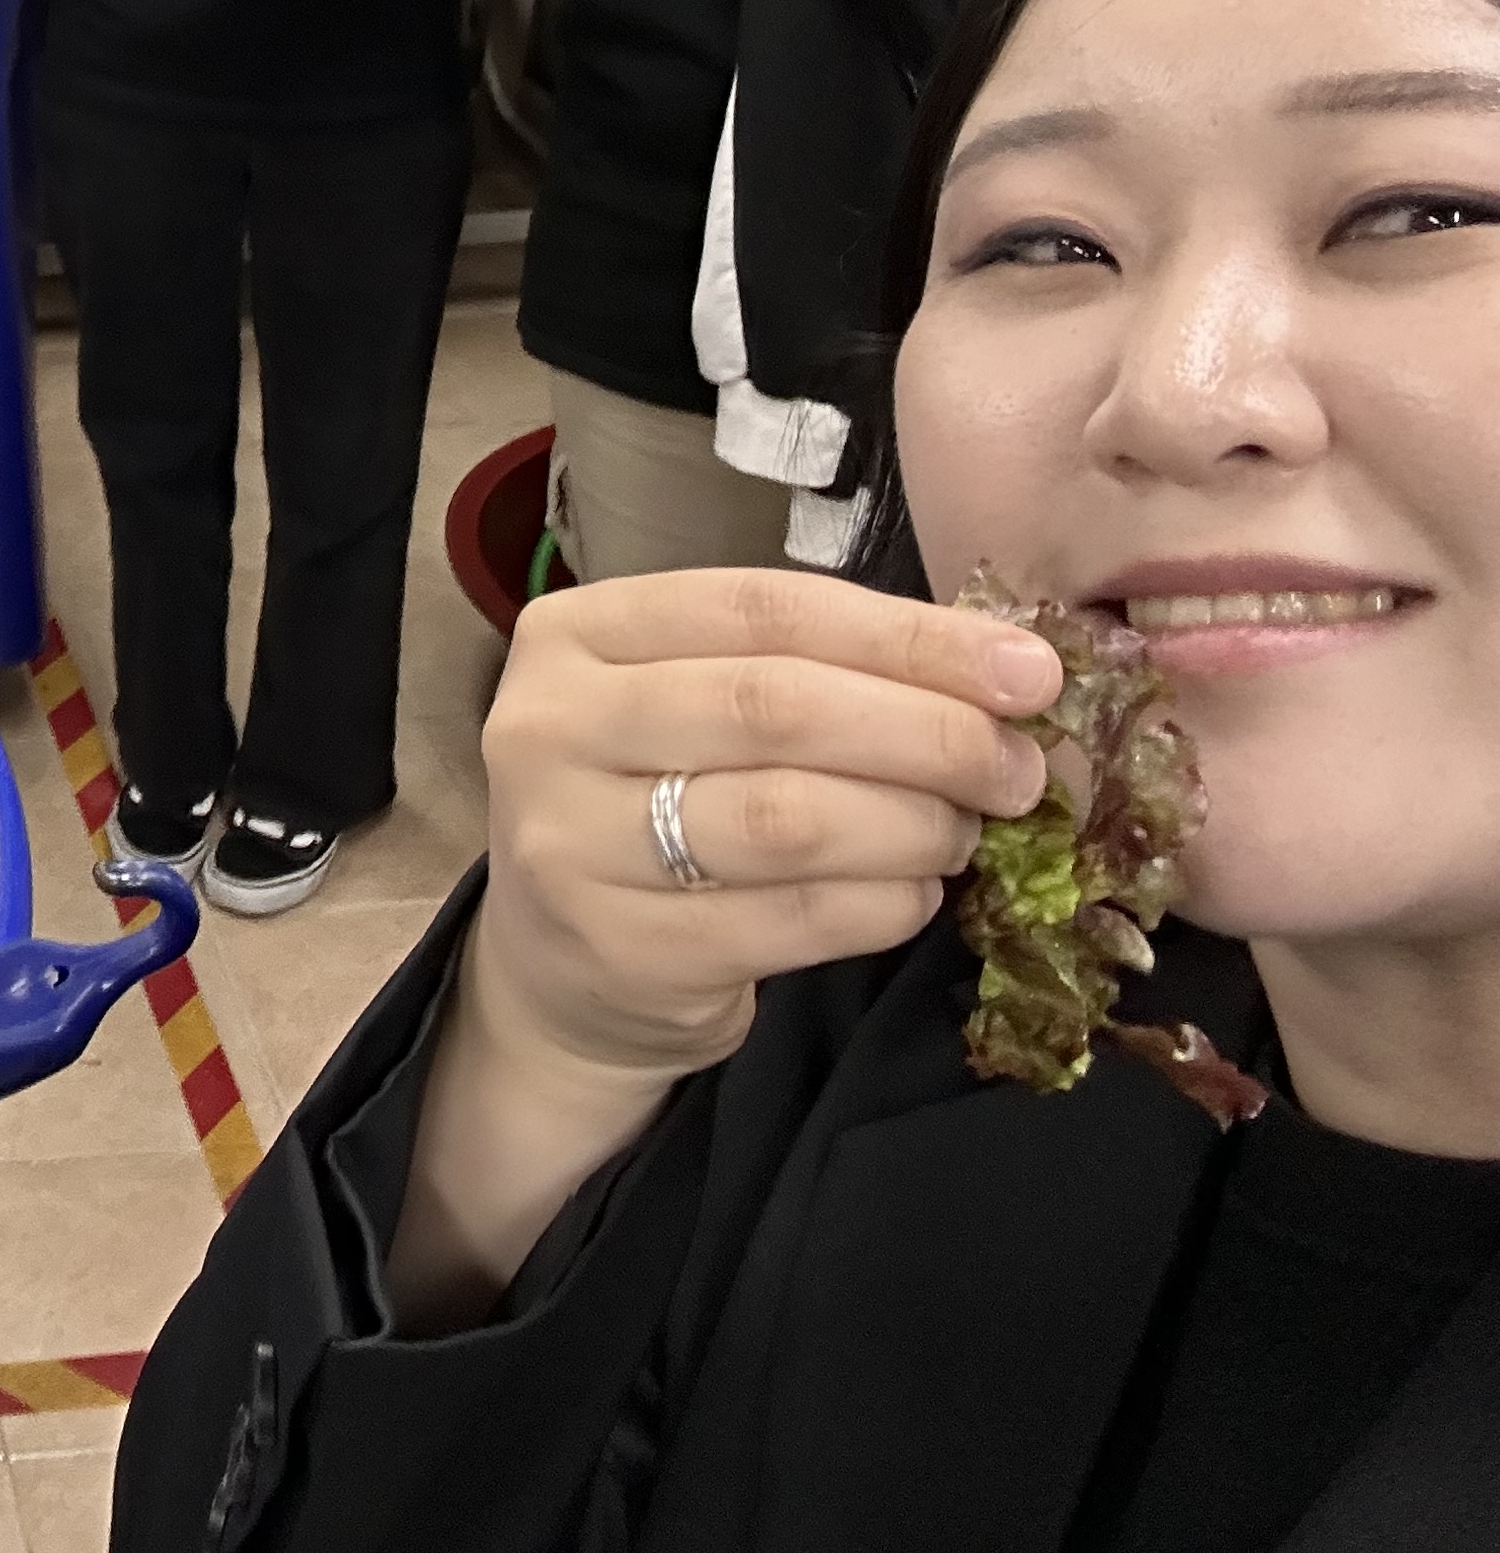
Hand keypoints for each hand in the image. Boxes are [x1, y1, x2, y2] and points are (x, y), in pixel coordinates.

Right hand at [465, 568, 1055, 1093]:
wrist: (560, 967)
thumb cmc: (652, 800)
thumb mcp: (694, 703)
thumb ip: (811, 670)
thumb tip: (1004, 674)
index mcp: (574, 633)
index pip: (765, 610)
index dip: (910, 637)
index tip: (1027, 672)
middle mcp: (549, 726)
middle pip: (776, 707)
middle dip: (929, 733)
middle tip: (1016, 768)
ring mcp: (571, 843)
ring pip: (789, 819)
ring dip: (914, 824)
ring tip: (964, 832)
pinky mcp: (622, 948)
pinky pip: (795, 917)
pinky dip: (886, 903)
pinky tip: (915, 893)